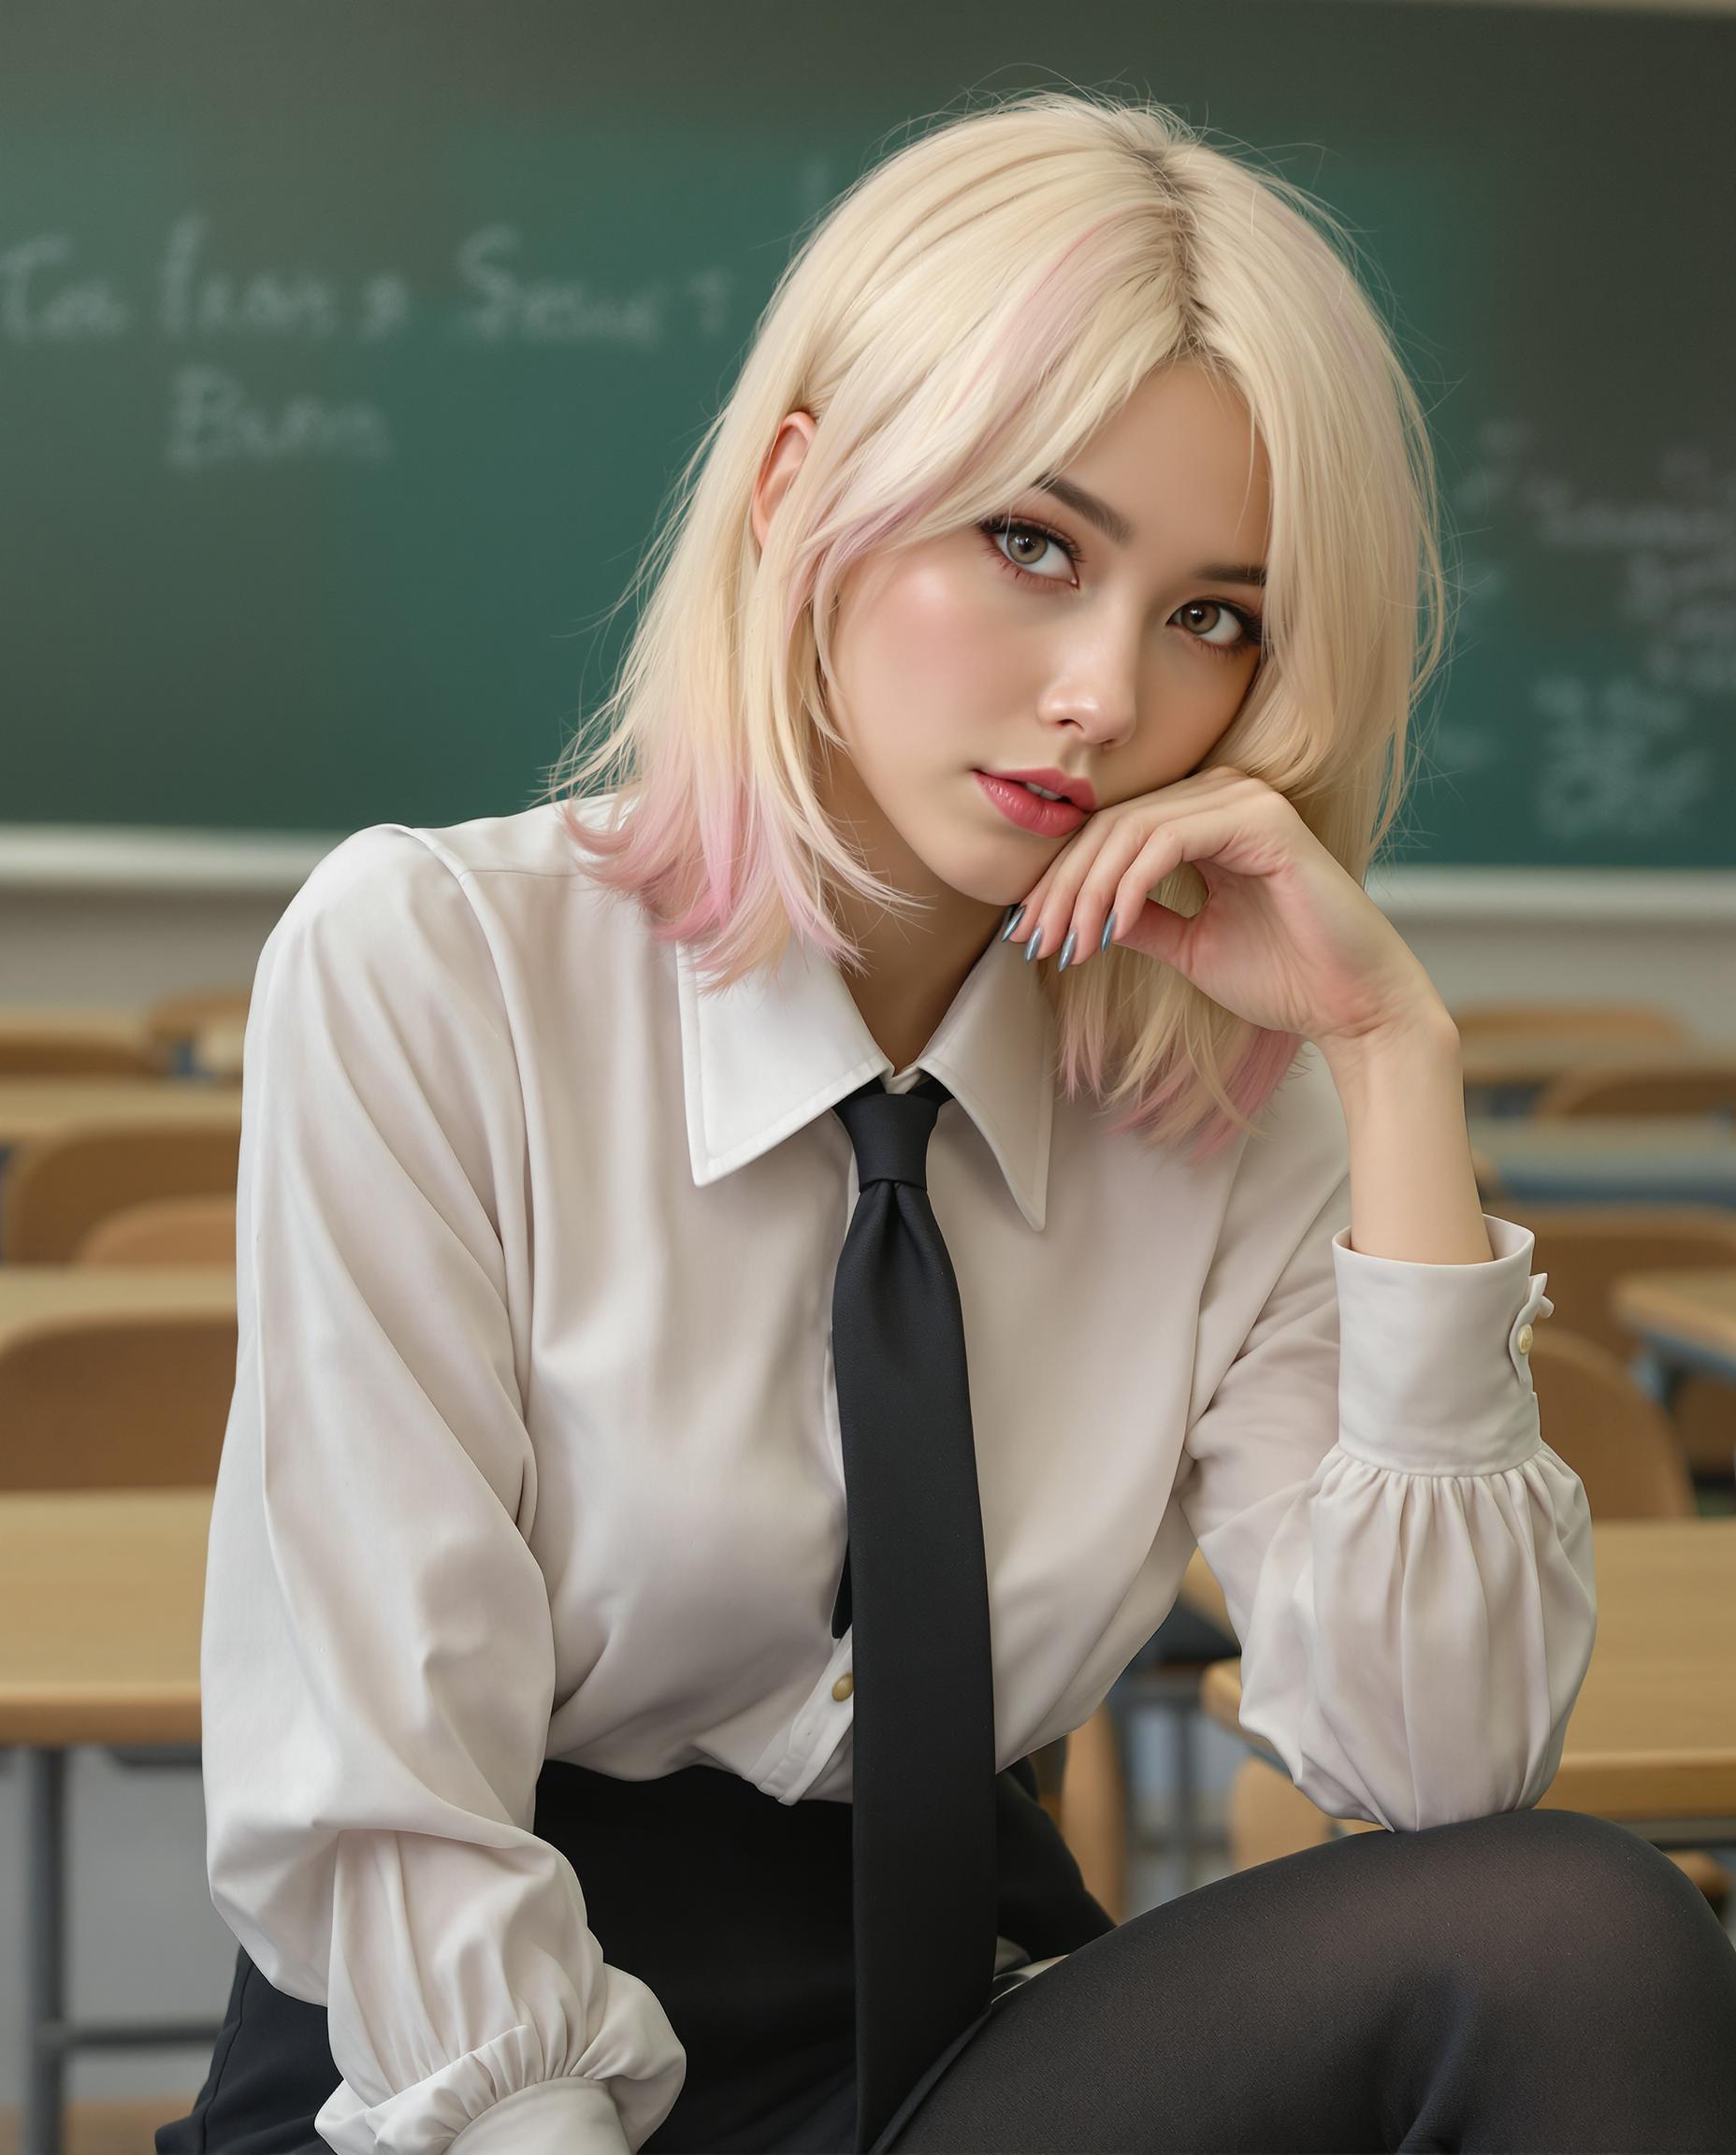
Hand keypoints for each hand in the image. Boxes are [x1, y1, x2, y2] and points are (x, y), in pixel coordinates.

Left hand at [1004, 765, 1445, 1052]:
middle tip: (1035, 941)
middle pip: (1111, 826)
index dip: (1061, 881)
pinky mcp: (1264, 821)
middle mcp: (1226, 794)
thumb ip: (1139, 919)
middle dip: (1062, 889)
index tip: (1029, 934)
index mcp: (1208, 818)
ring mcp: (1247, 800)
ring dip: (1088, 894)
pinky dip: (1130, 886)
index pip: (1111, 832)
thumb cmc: (1283, 978)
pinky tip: (1113, 931)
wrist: (1353, 1008)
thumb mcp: (1188, 946)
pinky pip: (1169, 842)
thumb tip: (1080, 914)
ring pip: (1131, 831)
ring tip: (1069, 946)